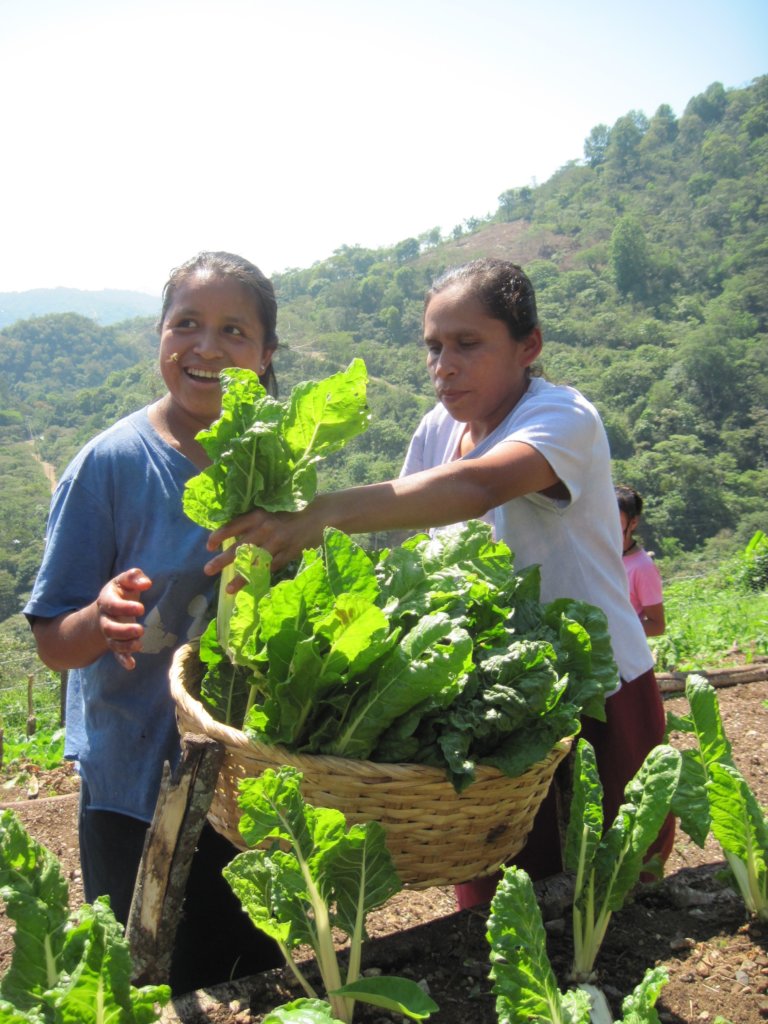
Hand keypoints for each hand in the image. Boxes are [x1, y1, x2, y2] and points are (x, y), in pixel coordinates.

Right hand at [96, 568, 152, 669]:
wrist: (106, 609)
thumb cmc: (121, 592)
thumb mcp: (124, 581)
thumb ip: (133, 577)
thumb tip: (146, 583)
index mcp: (106, 601)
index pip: (112, 605)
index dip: (124, 607)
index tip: (140, 607)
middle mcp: (106, 619)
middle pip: (109, 628)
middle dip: (123, 631)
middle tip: (140, 630)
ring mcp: (110, 634)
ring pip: (113, 643)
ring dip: (125, 646)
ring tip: (139, 644)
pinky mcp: (116, 644)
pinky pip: (117, 655)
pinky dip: (123, 660)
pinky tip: (131, 665)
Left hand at [204, 505, 323, 580]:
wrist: (321, 514)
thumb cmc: (293, 510)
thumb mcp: (272, 509)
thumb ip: (255, 520)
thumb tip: (233, 535)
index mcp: (260, 514)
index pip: (234, 525)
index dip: (220, 536)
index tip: (209, 546)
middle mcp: (267, 527)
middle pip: (240, 547)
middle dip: (222, 560)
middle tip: (207, 570)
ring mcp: (279, 542)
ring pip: (255, 562)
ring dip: (241, 577)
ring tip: (228, 589)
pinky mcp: (289, 553)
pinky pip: (271, 568)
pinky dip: (260, 578)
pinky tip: (251, 586)